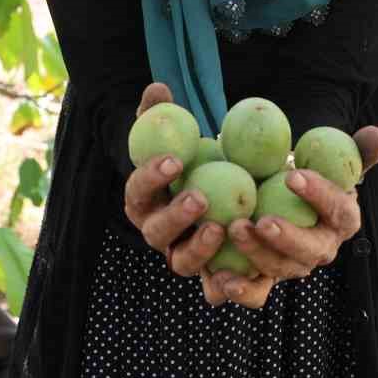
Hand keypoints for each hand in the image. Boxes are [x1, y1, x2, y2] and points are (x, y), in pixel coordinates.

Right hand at [123, 82, 229, 278]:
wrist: (230, 190)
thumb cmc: (198, 157)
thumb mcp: (183, 133)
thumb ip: (164, 113)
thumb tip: (159, 89)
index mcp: (144, 201)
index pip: (136, 191)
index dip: (150, 178)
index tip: (175, 159)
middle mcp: (159, 233)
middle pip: (155, 233)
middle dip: (173, 217)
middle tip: (199, 197)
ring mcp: (185, 257)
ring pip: (182, 262)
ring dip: (198, 248)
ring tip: (222, 226)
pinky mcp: (213, 277)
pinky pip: (216, 289)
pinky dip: (225, 286)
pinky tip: (240, 273)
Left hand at [202, 125, 377, 309]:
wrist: (282, 196)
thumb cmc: (310, 172)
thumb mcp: (332, 157)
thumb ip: (356, 148)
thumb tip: (376, 133)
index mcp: (343, 219)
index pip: (338, 210)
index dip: (320, 195)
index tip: (292, 175)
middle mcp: (321, 248)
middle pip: (311, 251)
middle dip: (287, 238)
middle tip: (262, 220)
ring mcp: (294, 266)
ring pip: (281, 270)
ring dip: (257, 255)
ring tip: (234, 229)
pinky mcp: (266, 279)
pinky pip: (257, 292)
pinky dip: (241, 290)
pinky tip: (220, 279)